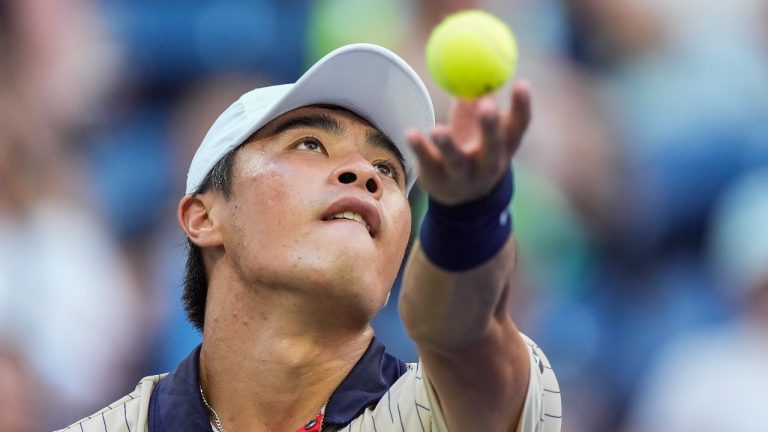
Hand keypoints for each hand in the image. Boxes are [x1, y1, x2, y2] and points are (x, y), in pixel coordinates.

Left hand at [407, 81, 530, 205]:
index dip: (522, 107)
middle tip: (487, 104)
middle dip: (491, 126)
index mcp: (505, 147)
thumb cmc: (473, 146)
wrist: (461, 196)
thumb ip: (478, 96)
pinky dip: (419, 148)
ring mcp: (464, 176)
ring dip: (448, 145)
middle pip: (493, 146)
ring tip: (438, 130)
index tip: (521, 83)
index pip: (518, 127)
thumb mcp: (479, 125)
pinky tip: (411, 133)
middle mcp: (489, 164)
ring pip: (457, 161)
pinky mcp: (439, 181)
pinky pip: (428, 163)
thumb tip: (475, 57)